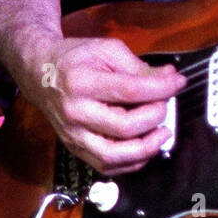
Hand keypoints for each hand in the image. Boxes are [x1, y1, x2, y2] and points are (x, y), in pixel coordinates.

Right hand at [28, 36, 186, 175]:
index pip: (130, 91)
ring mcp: (73, 135)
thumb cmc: (74, 58)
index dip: (161, 89)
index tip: (178, 83)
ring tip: (162, 133)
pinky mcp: (74, 148)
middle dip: (155, 117)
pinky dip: (131, 163)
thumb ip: (138, 67)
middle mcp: (75, 113)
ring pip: (113, 156)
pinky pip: (105, 167)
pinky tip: (145, 148)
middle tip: (165, 105)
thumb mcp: (107, 50)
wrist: (39, 73)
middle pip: (124, 127)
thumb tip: (169, 78)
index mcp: (81, 82)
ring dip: (146, 148)